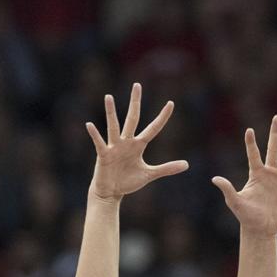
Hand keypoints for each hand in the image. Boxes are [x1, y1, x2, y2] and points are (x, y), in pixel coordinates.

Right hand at [86, 83, 188, 201]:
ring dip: (111, 112)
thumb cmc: (128, 181)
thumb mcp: (150, 174)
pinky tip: (90, 125)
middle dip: (135, 102)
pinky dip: (94, 134)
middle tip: (137, 85)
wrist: (111, 191)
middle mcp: (127, 142)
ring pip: (114, 126)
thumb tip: (187, 165)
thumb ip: (167, 168)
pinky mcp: (104, 155)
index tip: (170, 103)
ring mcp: (114, 147)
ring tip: (108, 97)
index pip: (153, 128)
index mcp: (138, 145)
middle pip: (132, 118)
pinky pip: (99, 142)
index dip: (162, 117)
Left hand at [212, 115, 276, 237]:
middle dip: (275, 133)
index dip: (251, 143)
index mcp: (256, 173)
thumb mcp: (235, 201)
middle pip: (275, 148)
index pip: (254, 154)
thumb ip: (227, 189)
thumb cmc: (245, 215)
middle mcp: (271, 172)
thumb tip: (215, 178)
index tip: (249, 130)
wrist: (260, 227)